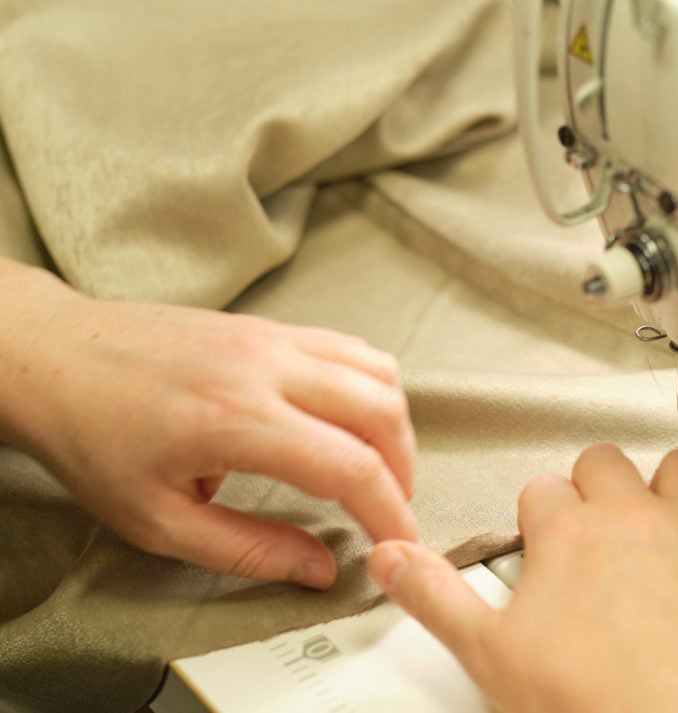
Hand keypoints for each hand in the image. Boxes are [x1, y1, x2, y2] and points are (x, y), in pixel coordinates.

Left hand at [0, 261, 417, 588]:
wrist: (55, 356)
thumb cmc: (93, 437)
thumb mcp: (157, 520)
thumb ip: (247, 549)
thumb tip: (317, 568)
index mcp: (236, 420)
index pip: (351, 467)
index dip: (389, 514)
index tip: (397, 544)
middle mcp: (266, 367)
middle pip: (381, 412)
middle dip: (404, 471)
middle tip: (390, 510)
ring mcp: (272, 337)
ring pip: (377, 372)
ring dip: (393, 426)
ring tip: (379, 467)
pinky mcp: (270, 325)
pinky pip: (349, 348)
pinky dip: (371, 386)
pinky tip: (352, 418)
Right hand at [368, 444, 677, 712]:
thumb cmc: (589, 703)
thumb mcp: (487, 654)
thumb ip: (434, 596)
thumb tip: (390, 558)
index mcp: (567, 533)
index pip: (540, 491)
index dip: (540, 519)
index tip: (545, 547)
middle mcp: (631, 517)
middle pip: (604, 463)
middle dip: (594, 487)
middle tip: (596, 531)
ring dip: (673, 486)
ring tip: (665, 519)